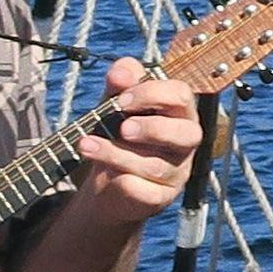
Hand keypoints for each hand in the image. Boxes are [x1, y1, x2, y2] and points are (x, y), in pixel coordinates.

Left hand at [70, 55, 205, 222]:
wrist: (107, 181)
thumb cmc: (118, 134)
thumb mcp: (116, 104)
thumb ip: (120, 83)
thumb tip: (120, 73)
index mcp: (179, 113)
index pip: (182, 96)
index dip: (153, 94)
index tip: (122, 99)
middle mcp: (184, 143)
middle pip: (186, 134)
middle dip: (152, 129)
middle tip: (122, 129)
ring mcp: (177, 173)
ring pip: (156, 165)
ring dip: (117, 154)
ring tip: (87, 145)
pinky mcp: (162, 198)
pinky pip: (147, 192)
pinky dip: (123, 182)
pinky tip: (107, 175)